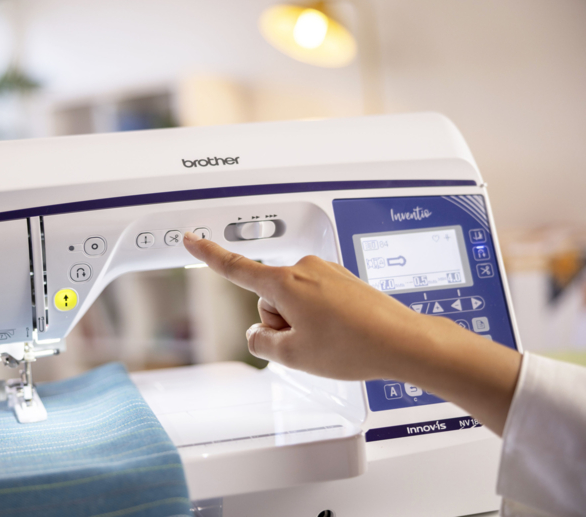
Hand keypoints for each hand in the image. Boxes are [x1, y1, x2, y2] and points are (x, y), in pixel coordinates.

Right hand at [183, 232, 521, 434]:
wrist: (402, 341)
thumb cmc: (353, 345)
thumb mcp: (293, 355)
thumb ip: (262, 342)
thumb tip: (259, 333)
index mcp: (285, 282)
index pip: (235, 267)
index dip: (208, 254)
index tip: (191, 238)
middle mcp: (304, 268)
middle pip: (269, 297)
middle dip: (280, 321)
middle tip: (307, 343)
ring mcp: (326, 271)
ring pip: (293, 299)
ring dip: (302, 321)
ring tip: (330, 340)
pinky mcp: (342, 278)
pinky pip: (316, 297)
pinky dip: (321, 316)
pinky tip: (341, 333)